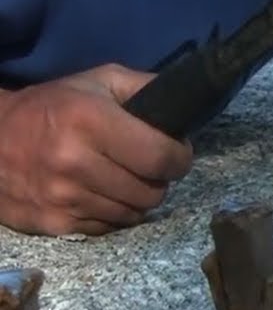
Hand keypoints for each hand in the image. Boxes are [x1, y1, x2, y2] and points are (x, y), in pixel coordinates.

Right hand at [0, 64, 193, 235]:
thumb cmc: (52, 106)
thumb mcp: (99, 81)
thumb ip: (144, 87)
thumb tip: (185, 103)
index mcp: (89, 121)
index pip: (160, 157)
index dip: (179, 158)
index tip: (177, 153)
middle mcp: (74, 162)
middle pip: (151, 193)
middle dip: (160, 181)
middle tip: (150, 167)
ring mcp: (61, 197)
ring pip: (132, 215)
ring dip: (137, 199)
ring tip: (125, 179)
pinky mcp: (51, 224)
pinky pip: (105, 228)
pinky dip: (111, 214)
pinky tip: (101, 194)